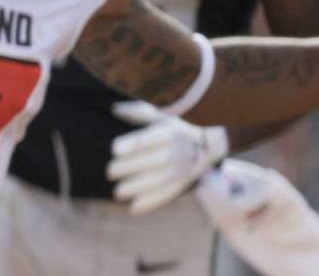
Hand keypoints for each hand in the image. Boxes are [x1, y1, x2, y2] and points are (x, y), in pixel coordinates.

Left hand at [106, 100, 227, 214]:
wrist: (209, 143)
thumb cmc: (175, 125)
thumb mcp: (159, 114)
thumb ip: (136, 112)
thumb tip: (115, 110)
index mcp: (169, 132)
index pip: (148, 139)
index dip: (130, 144)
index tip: (114, 149)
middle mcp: (177, 151)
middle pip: (149, 161)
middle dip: (127, 168)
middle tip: (109, 172)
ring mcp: (182, 169)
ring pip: (157, 181)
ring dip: (136, 188)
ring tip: (118, 193)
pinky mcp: (184, 183)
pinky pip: (167, 194)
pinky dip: (150, 202)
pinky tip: (134, 207)